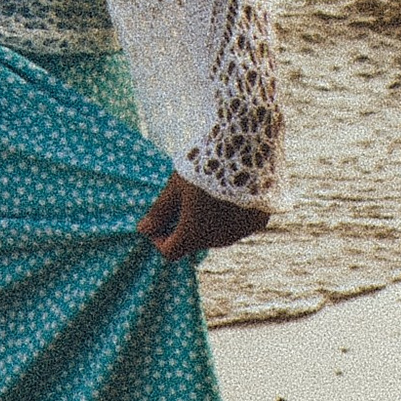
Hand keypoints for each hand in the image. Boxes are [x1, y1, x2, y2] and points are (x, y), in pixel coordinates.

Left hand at [138, 174, 269, 261]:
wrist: (245, 148)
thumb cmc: (203, 166)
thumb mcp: (176, 185)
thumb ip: (160, 211)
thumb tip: (143, 230)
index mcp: (194, 233)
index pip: (169, 251)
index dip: (159, 238)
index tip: (158, 220)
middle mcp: (218, 240)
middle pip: (194, 242)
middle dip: (184, 226)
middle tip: (184, 197)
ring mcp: (240, 232)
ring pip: (217, 234)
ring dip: (208, 222)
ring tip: (208, 191)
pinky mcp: (257, 222)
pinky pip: (238, 225)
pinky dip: (231, 215)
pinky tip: (230, 192)